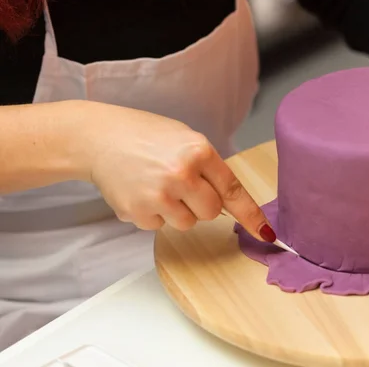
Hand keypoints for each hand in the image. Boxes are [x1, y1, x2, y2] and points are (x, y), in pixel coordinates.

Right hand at [75, 100, 275, 240]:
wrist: (99, 138)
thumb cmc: (145, 136)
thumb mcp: (185, 141)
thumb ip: (208, 169)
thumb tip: (229, 204)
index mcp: (198, 151)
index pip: (233, 190)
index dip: (252, 215)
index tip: (266, 234)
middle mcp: (181, 174)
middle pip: (211, 212)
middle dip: (201, 204)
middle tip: (181, 185)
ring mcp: (158, 195)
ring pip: (188, 223)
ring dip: (177, 211)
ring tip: (157, 185)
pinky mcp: (138, 212)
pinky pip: (161, 226)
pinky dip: (154, 214)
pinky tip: (141, 192)